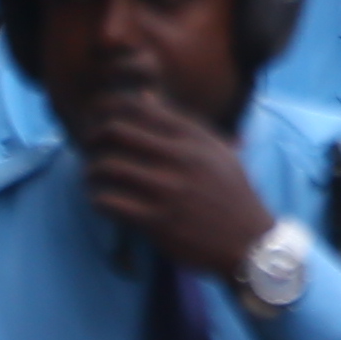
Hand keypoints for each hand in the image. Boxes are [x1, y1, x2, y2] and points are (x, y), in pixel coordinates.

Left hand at [73, 82, 278, 279]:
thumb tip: (144, 98)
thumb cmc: (230, 193)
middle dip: (95, 137)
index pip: (139, 107)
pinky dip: (98, 200)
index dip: (110, 106)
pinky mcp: (157, 221)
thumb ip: (179, 124)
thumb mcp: (215, 151)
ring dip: (92, 172)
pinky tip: (103, 202)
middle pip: (116, 132)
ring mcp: (168, 190)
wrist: (249, 241)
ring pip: (107, 167)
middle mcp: (180, 158)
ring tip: (94, 178)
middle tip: (91, 148)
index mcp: (193, 137)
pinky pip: (109, 202)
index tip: (98, 116)